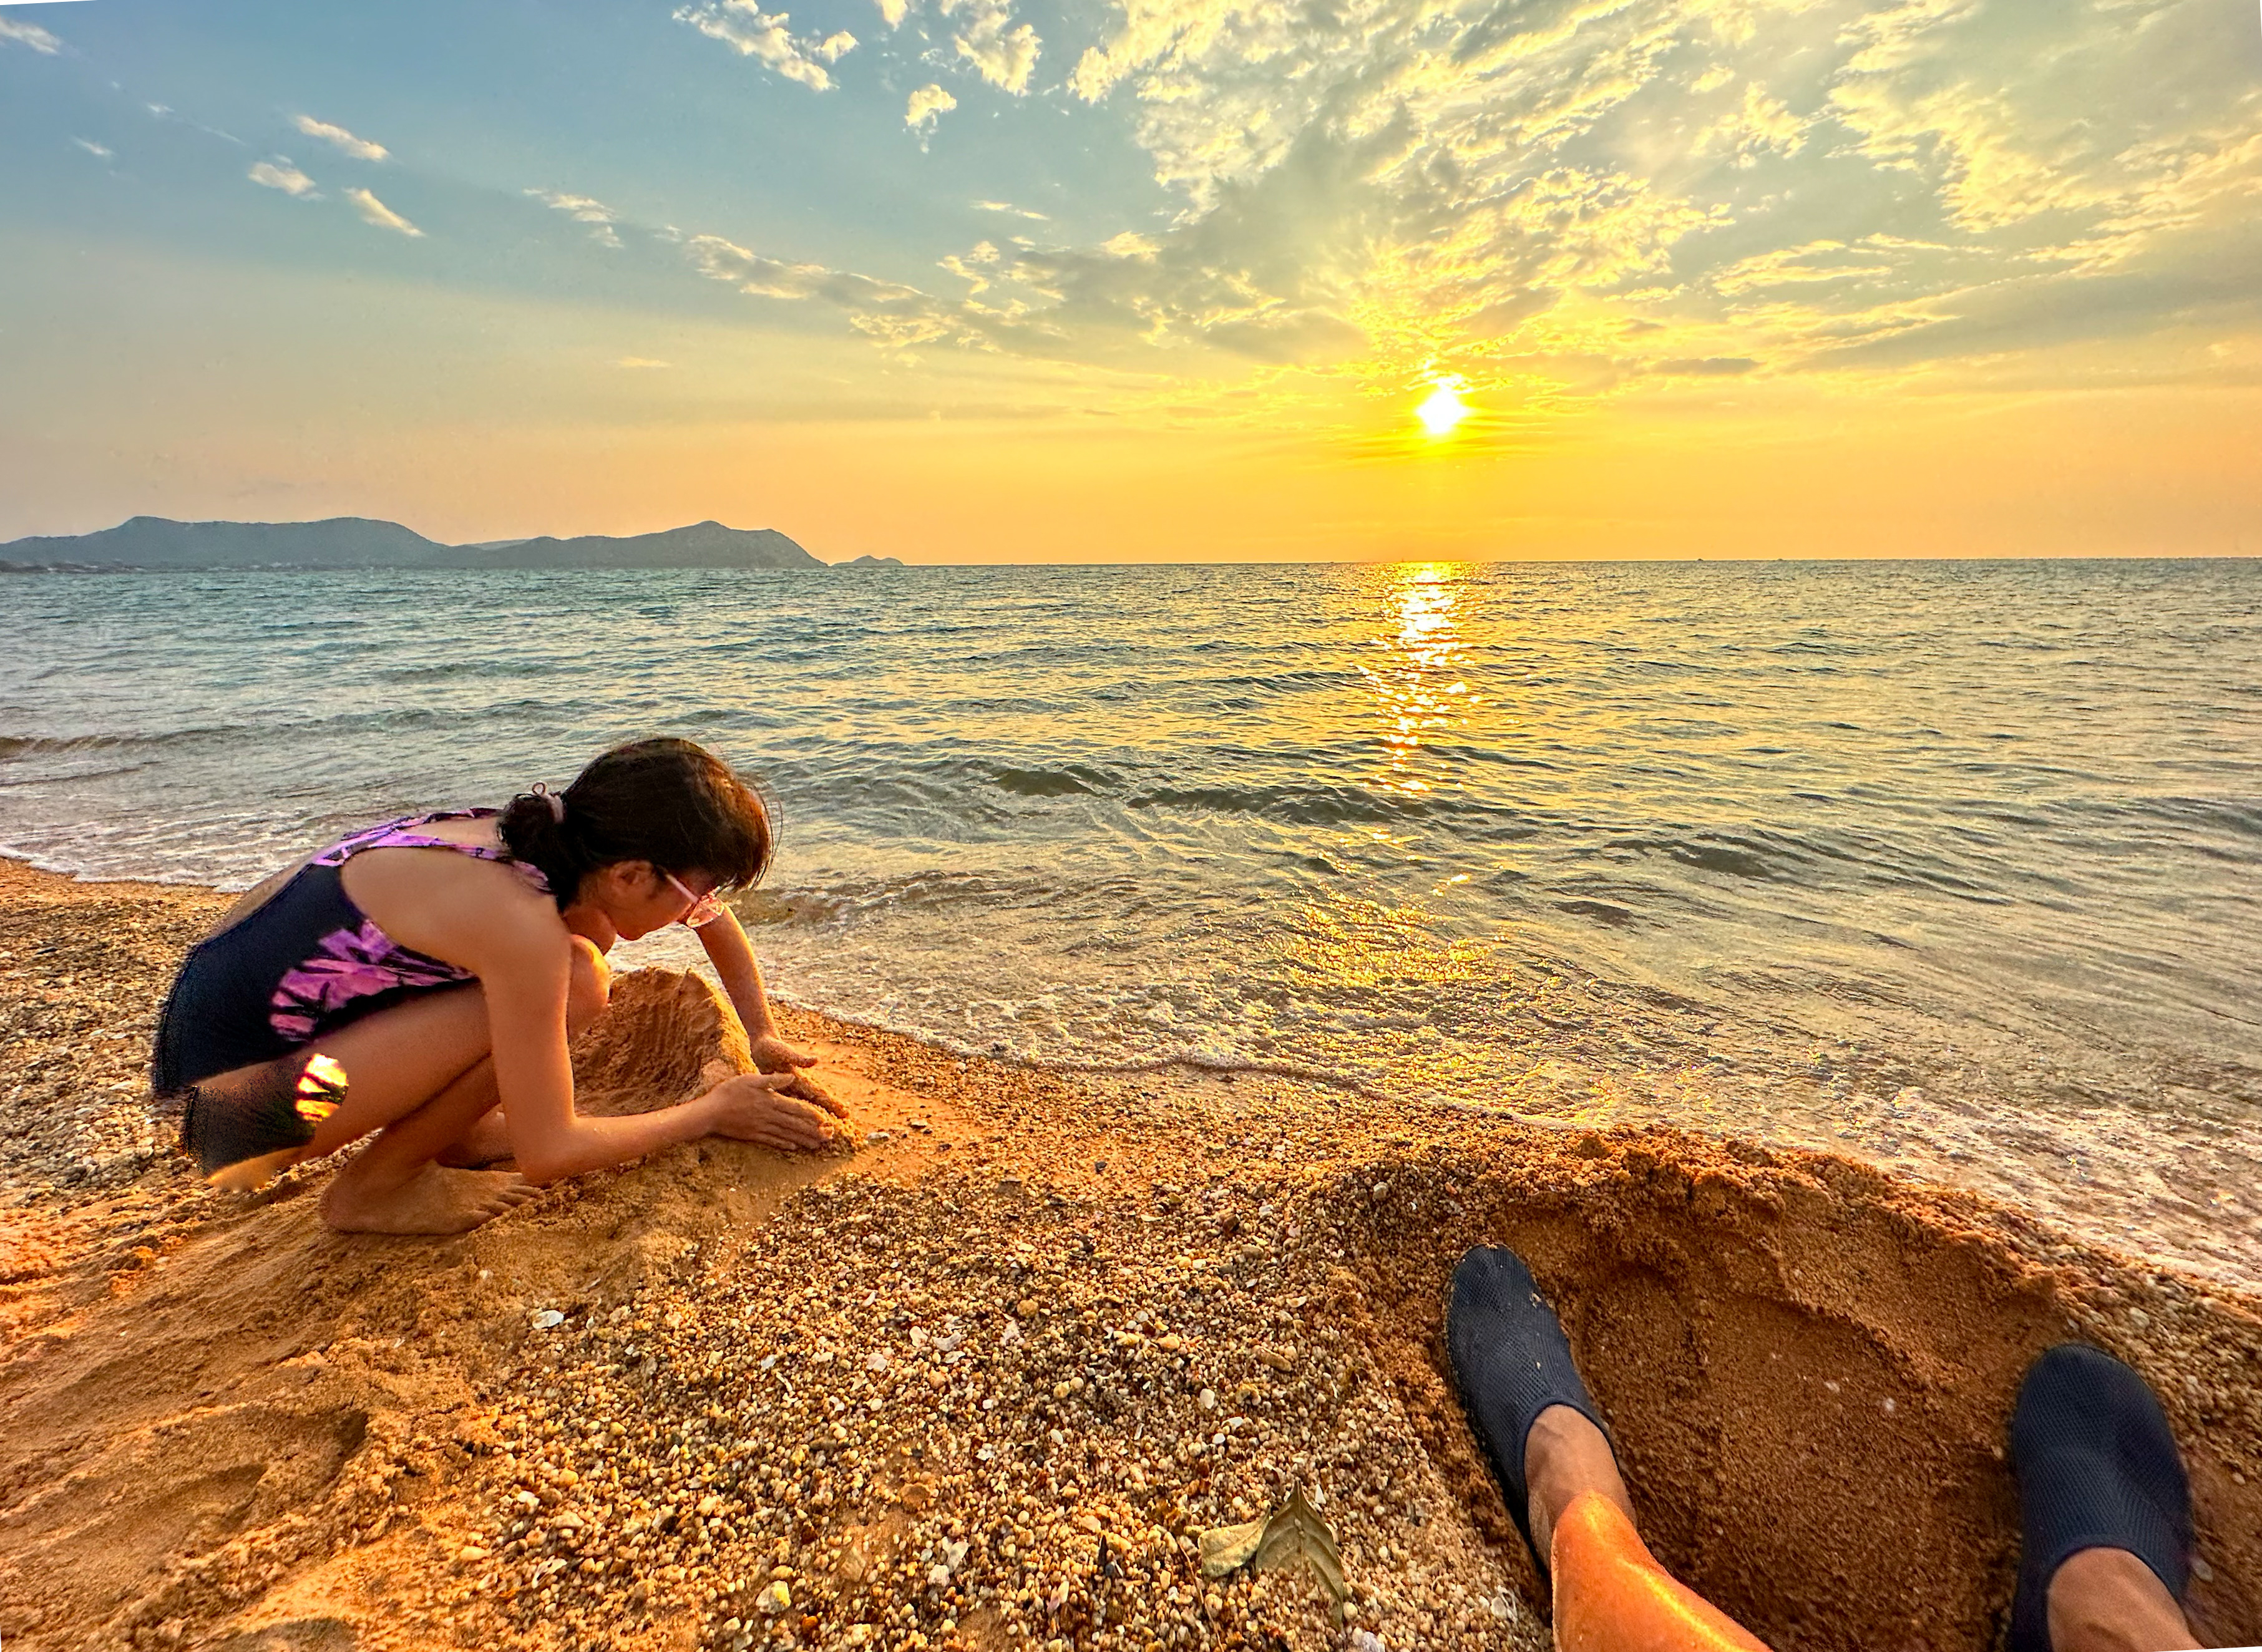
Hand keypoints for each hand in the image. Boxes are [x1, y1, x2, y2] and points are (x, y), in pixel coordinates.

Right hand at [702, 1071, 837, 1151]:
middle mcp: (768, 1117)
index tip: (825, 1120)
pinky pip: (772, 1141)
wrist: (709, 1113)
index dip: (812, 1115)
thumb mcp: (750, 1079)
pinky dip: (784, 1144)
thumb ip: (772, 1080)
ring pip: (786, 1135)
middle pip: (795, 1124)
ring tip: (817, 1145)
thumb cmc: (728, 1092)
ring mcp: (761, 1128)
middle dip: (813, 1131)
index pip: (796, 1109)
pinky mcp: (752, 1135)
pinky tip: (794, 1147)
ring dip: (803, 1140)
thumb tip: (792, 1076)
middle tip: (829, 1137)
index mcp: (770, 1101)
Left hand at [749, 1033, 845, 1117]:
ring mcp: (788, 1090)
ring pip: (803, 1107)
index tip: (845, 1112)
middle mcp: (797, 1086)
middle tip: (841, 1123)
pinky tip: (797, 1126)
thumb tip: (816, 1060)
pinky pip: (787, 1106)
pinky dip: (793, 1115)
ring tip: (823, 1130)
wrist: (762, 1045)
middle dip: (828, 1113)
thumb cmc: (775, 1048)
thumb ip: (800, 1059)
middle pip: (815, 1102)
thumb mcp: (787, 1053)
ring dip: (812, 1118)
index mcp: (801, 1079)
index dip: (832, 1104)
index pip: (819, 1094)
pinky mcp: (778, 1092)